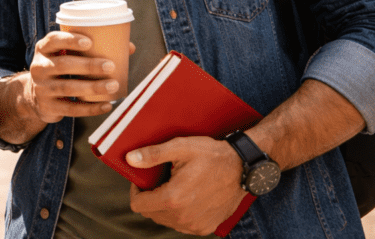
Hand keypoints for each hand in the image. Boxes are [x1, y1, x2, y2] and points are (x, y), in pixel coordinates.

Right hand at [25, 31, 123, 122]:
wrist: (35, 97)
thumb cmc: (59, 69)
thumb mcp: (66, 55)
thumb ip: (92, 49)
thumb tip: (129, 47)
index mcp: (44, 49)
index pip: (53, 40)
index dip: (70, 40)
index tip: (89, 42)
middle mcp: (39, 67)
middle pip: (63, 64)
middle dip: (88, 65)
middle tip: (110, 66)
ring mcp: (41, 88)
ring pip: (67, 87)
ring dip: (92, 87)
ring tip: (113, 85)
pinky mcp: (47, 107)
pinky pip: (71, 108)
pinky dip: (90, 108)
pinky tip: (106, 105)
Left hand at [127, 136, 246, 235]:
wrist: (244, 168)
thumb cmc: (213, 155)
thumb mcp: (180, 147)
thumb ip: (153, 155)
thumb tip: (130, 159)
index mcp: (173, 198)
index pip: (138, 204)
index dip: (136, 190)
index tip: (143, 179)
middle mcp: (183, 217)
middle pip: (150, 214)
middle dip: (149, 197)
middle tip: (159, 180)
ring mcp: (195, 225)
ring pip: (165, 221)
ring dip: (163, 207)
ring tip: (173, 187)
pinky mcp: (206, 228)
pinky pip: (182, 225)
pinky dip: (178, 213)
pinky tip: (186, 197)